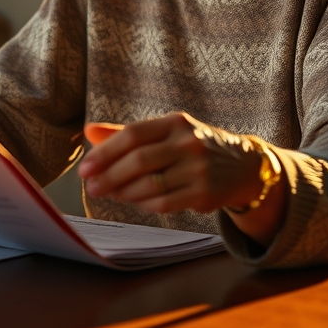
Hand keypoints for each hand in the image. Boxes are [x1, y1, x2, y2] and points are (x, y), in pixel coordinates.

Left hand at [78, 114, 268, 214]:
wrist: (242, 165)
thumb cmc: (192, 146)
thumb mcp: (166, 131)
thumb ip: (127, 133)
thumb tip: (88, 131)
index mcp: (175, 122)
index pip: (133, 134)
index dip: (105, 152)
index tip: (85, 167)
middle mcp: (188, 143)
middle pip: (140, 161)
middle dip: (110, 176)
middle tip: (92, 187)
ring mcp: (198, 169)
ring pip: (151, 185)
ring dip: (124, 193)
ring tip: (109, 194)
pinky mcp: (204, 193)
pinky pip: (165, 203)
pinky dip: (144, 204)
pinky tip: (134, 202)